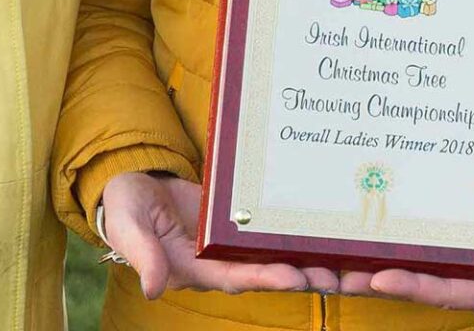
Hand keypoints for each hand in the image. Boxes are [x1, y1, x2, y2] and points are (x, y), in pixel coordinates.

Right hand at [101, 173, 338, 300]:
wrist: (132, 184)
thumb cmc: (126, 209)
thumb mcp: (130, 228)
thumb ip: (145, 256)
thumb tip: (154, 289)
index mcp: (195, 267)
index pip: (237, 277)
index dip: (266, 278)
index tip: (296, 277)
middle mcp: (219, 260)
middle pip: (267, 271)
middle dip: (303, 276)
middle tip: (341, 277)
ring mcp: (231, 240)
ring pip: (275, 252)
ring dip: (308, 258)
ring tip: (347, 262)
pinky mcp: (238, 218)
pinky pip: (269, 227)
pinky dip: (293, 230)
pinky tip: (322, 226)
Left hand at [340, 217, 473, 329]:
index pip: (446, 290)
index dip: (412, 286)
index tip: (379, 278)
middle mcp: (470, 277)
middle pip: (414, 280)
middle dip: (372, 277)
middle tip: (329, 272)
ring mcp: (463, 259)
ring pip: (409, 261)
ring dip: (370, 259)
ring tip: (327, 255)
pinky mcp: (460, 238)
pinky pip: (421, 239)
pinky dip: (391, 236)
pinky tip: (362, 223)